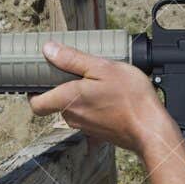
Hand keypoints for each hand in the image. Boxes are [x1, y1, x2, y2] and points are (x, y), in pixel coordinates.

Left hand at [27, 41, 177, 155]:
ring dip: (81, 96)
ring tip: (99, 82)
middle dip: (62, 88)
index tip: (39, 79)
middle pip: (56, 103)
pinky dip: (95, 107)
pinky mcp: (99, 133)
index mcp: (68, 100)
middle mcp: (72, 117)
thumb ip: (72, 59)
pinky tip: (110, 97)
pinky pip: (89, 117)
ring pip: (74, 109)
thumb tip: (48, 50)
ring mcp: (86, 127)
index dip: (33, 92)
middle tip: (77, 72)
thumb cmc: (131, 99)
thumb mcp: (102, 67)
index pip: (35, 104)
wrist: (151, 129)